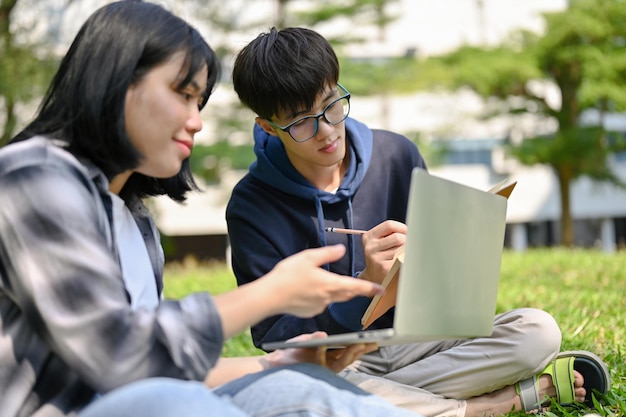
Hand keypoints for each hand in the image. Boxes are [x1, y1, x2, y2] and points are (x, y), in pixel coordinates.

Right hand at [260, 245, 383, 317]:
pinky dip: (319, 297)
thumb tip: (341, 250)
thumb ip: (327, 254)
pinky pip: (320, 303)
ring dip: (334, 291)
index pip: (357, 287)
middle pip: (347, 294)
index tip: (381, 291)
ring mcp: (319, 307)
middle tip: (361, 286)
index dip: (371, 289)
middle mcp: (328, 298)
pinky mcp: (310, 312)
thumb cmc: (287, 276)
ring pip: (333, 298)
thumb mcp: (308, 257)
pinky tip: (307, 290)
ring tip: (323, 281)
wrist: (270, 296)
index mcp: (330, 284)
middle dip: (355, 290)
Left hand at [266, 331, 377, 372]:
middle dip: (361, 350)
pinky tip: (325, 342)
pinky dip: (323, 352)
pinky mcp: (315, 372)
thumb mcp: (304, 341)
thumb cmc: (291, 351)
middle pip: (349, 357)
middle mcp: (328, 362)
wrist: (275, 362)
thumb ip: (313, 337)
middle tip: (372, 342)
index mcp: (329, 354)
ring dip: (351, 353)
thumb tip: (324, 335)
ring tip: (359, 344)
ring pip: (341, 362)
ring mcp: (323, 368)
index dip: (360, 346)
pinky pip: (321, 362)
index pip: (348, 350)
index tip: (372, 340)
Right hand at [359, 220, 406, 283]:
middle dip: (406, 240)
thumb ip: (391, 233)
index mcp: (369, 237)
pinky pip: (402, 259)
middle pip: (398, 237)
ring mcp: (376, 259)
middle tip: (406, 246)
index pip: (389, 225)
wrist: (373, 277)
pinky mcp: (384, 269)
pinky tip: (403, 262)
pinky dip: (406, 259)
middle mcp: (370, 247)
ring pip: (402, 249)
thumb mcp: (380, 241)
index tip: (406, 233)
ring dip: (406, 251)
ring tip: (402, 255)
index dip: (401, 228)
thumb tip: (413, 230)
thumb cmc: (382, 256)